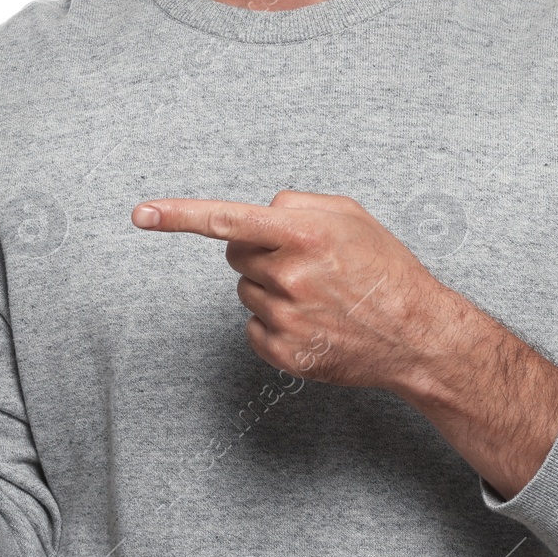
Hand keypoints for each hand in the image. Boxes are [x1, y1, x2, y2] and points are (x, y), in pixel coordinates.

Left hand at [131, 189, 459, 395]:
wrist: (417, 334)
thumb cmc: (385, 268)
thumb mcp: (350, 215)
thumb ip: (296, 203)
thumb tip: (260, 212)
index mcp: (303, 233)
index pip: (227, 220)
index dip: (179, 215)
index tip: (141, 213)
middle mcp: (289, 275)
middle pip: (235, 256)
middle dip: (257, 254)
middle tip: (303, 263)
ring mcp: (286, 318)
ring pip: (246, 292)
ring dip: (270, 289)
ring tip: (318, 296)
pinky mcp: (285, 353)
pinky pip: (253, 328)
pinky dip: (275, 323)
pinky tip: (313, 322)